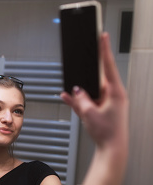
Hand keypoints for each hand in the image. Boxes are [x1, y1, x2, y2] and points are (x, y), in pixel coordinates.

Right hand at [60, 32, 127, 150]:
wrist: (112, 148)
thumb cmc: (108, 132)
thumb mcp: (90, 113)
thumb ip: (81, 99)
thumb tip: (76, 90)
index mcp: (116, 92)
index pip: (108, 66)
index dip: (104, 50)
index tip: (102, 36)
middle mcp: (113, 95)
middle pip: (97, 77)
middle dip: (86, 74)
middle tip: (80, 62)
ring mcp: (106, 102)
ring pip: (89, 90)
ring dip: (79, 91)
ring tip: (71, 92)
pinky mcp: (99, 109)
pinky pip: (85, 100)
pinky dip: (77, 99)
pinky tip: (67, 96)